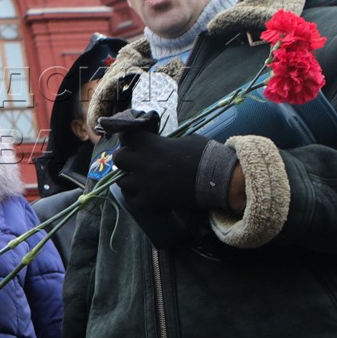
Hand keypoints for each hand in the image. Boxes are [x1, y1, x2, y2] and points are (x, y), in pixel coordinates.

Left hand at [100, 113, 239, 247]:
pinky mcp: (149, 202)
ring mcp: (144, 184)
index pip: (126, 135)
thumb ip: (163, 142)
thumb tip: (156, 144)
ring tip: (140, 178)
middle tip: (135, 160)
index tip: (134, 140)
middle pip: (118, 158)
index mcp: (151, 145)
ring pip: (121, 180)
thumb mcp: (183, 140)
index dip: (128, 137)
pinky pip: (131, 198)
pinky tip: (144, 192)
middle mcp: (143, 164)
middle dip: (125, 158)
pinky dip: (136, 195)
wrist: (218, 181)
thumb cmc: (204, 155)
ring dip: (129, 178)